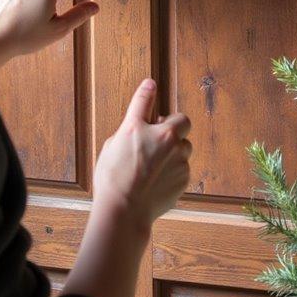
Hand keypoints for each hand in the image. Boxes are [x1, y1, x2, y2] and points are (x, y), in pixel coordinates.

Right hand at [93, 78, 190, 233]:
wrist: (124, 211)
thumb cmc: (112, 179)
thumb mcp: (112, 146)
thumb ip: (129, 131)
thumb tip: (139, 127)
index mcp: (138, 127)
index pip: (143, 99)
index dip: (147, 90)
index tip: (150, 84)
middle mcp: (163, 139)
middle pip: (183, 122)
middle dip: (175, 126)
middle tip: (160, 134)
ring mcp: (177, 159)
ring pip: (185, 147)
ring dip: (175, 150)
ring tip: (157, 163)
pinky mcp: (183, 178)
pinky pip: (183, 168)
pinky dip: (174, 170)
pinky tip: (157, 181)